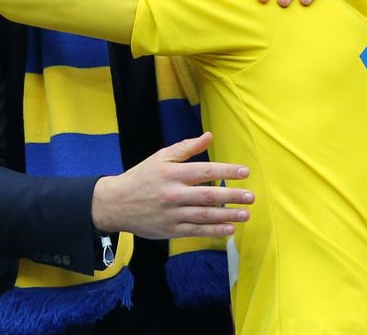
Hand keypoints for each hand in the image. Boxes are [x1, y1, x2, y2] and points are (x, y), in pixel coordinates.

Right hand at [91, 132, 252, 238]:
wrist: (116, 203)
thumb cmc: (141, 177)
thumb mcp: (160, 158)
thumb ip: (186, 148)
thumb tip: (209, 136)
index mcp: (171, 174)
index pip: (204, 171)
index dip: (226, 171)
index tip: (245, 172)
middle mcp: (173, 194)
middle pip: (208, 195)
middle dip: (232, 196)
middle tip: (251, 196)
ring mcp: (172, 214)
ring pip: (204, 216)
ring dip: (228, 215)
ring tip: (246, 214)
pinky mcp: (170, 230)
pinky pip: (196, 231)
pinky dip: (214, 231)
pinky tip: (229, 229)